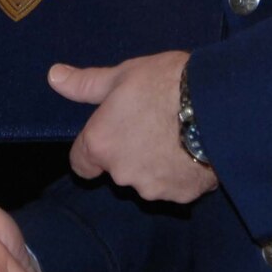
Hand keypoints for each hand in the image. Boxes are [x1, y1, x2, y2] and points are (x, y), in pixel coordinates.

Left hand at [49, 51, 217, 202]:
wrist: (218, 106)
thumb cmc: (165, 84)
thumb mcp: (122, 75)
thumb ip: (85, 84)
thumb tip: (53, 77)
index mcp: (101, 144)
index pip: (82, 164)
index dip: (94, 149)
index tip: (112, 133)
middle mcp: (121, 174)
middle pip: (117, 169)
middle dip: (130, 152)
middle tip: (151, 122)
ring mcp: (153, 188)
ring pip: (146, 178)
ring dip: (155, 163)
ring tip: (176, 133)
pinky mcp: (183, 196)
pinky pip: (175, 185)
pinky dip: (180, 172)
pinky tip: (194, 148)